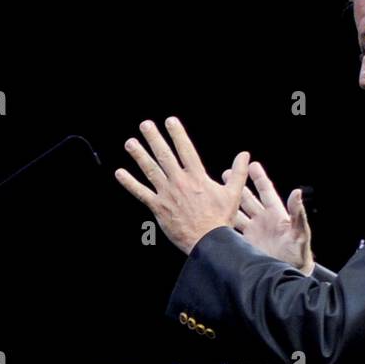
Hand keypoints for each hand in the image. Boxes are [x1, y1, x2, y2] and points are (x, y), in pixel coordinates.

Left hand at [115, 116, 248, 254]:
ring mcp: (167, 194)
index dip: (177, 134)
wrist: (208, 242)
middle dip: (154, 138)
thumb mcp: (233, 194)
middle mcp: (180, 182)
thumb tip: (245, 155)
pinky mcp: (158, 208)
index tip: (170, 121)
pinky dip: (129, 183)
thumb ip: (238, 173)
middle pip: (164, 155)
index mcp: (197, 177)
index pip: (185, 149)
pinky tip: (120, 173)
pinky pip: (141, 193)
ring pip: (150, 170)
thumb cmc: (221, 220)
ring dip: (139, 155)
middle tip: (145, 125)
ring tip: (130, 143)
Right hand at [221, 161, 312, 273]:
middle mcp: (263, 221)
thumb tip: (297, 192)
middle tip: (226, 173)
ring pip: (238, 213)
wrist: (287, 277)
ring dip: (228, 203)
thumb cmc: (298, 255)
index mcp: (276, 215)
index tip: (251, 164)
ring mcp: (253, 233)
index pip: (266, 191)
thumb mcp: (299, 233)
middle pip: (248, 199)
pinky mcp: (245, 245)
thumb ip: (298, 214)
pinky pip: (233, 232)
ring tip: (218, 191)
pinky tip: (215, 218)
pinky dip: (224, 224)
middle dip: (238, 186)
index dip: (258, 178)